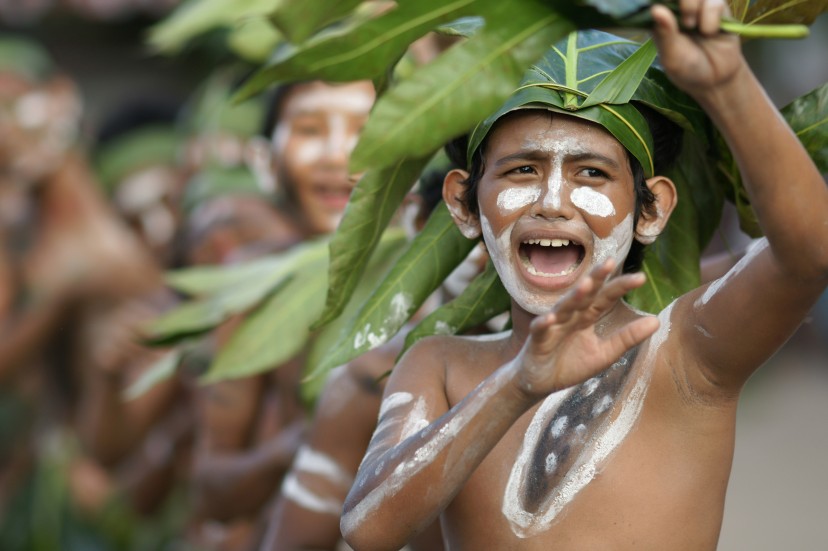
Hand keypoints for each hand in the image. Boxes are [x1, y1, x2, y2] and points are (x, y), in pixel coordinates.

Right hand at [510, 260, 659, 398]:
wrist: (539, 382)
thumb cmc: (570, 365)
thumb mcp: (604, 354)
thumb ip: (627, 338)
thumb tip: (656, 321)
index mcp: (587, 317)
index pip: (605, 297)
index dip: (620, 287)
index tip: (641, 277)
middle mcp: (570, 316)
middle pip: (584, 294)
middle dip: (596, 278)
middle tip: (610, 262)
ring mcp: (553, 326)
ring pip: (564, 307)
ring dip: (573, 296)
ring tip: (586, 285)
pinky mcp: (537, 341)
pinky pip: (541, 330)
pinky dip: (544, 324)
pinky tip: (551, 319)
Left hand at [651, 0, 743, 96]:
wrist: (716, 79)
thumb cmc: (687, 70)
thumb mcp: (672, 57)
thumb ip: (665, 34)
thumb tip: (656, 9)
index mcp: (660, 20)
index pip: (657, 1)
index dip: (662, 1)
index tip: (664, 12)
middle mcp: (677, 10)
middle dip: (682, 1)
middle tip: (684, 22)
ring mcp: (697, 8)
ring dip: (693, 6)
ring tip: (692, 26)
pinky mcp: (717, 9)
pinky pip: (715, 1)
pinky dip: (711, 16)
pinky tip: (709, 32)